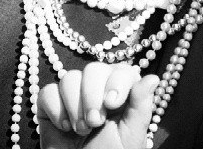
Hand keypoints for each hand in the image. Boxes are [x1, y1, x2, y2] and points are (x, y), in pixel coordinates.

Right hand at [37, 62, 158, 148]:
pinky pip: (48, 92)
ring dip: (74, 105)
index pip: (120, 69)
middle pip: (92, 69)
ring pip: (69, 77)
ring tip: (81, 129)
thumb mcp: (131, 134)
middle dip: (92, 97)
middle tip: (94, 123)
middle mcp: (98, 86)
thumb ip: (141, 106)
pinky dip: (55, 109)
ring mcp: (73, 94)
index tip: (112, 104)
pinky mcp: (52, 105)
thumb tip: (154, 78)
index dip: (115, 83)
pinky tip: (65, 127)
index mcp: (122, 89)